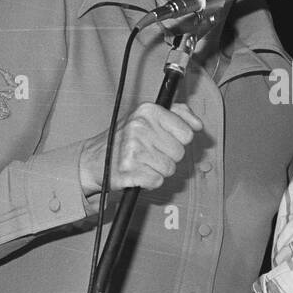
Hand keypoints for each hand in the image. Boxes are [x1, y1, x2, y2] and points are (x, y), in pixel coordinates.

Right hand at [79, 102, 202, 201]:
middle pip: (179, 153)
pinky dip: (150, 181)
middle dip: (168, 156)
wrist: (95, 159)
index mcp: (148, 111)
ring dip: (159, 170)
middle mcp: (140, 127)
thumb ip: (178, 114)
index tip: (164, 139)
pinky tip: (139, 172)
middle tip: (150, 152)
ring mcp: (133, 149)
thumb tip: (197, 124)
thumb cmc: (125, 138)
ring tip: (144, 162)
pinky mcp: (129, 170)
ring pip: (170, 169)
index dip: (178, 140)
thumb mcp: (149, 117)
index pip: (187, 133)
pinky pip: (157, 181)